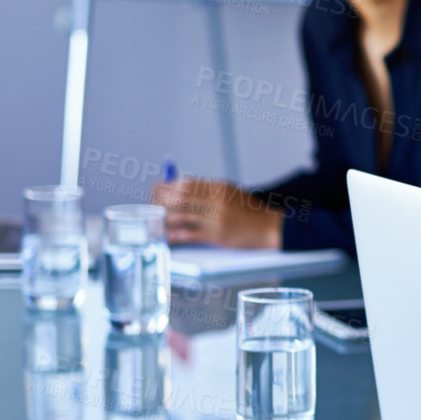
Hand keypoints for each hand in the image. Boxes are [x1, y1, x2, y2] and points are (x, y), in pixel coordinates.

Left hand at [151, 178, 282, 247]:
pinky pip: (188, 234)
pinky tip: (164, 236)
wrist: (270, 227)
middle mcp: (216, 201)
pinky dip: (173, 235)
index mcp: (219, 187)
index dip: (167, 185)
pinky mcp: (216, 236)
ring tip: (153, 219)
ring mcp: (215, 219)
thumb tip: (181, 188)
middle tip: (150, 202)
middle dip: (161, 199)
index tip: (156, 187)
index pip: (187, 183)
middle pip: (180, 197)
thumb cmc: (250, 211)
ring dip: (163, 217)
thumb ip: (209, 190)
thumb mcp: (231, 193)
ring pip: (181, 215)